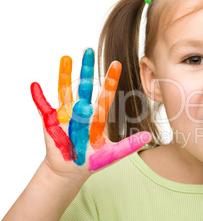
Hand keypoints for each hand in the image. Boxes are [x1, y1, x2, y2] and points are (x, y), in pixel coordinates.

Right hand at [31, 48, 150, 178]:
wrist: (71, 170)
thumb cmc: (92, 160)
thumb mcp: (112, 154)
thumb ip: (129, 145)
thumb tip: (148, 138)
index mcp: (97, 116)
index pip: (106, 95)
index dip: (111, 80)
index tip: (117, 63)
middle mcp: (82, 111)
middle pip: (85, 86)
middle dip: (87, 69)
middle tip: (88, 50)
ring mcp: (66, 115)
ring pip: (65, 91)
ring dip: (65, 75)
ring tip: (66, 58)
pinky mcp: (51, 122)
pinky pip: (43, 108)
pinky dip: (38, 98)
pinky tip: (35, 86)